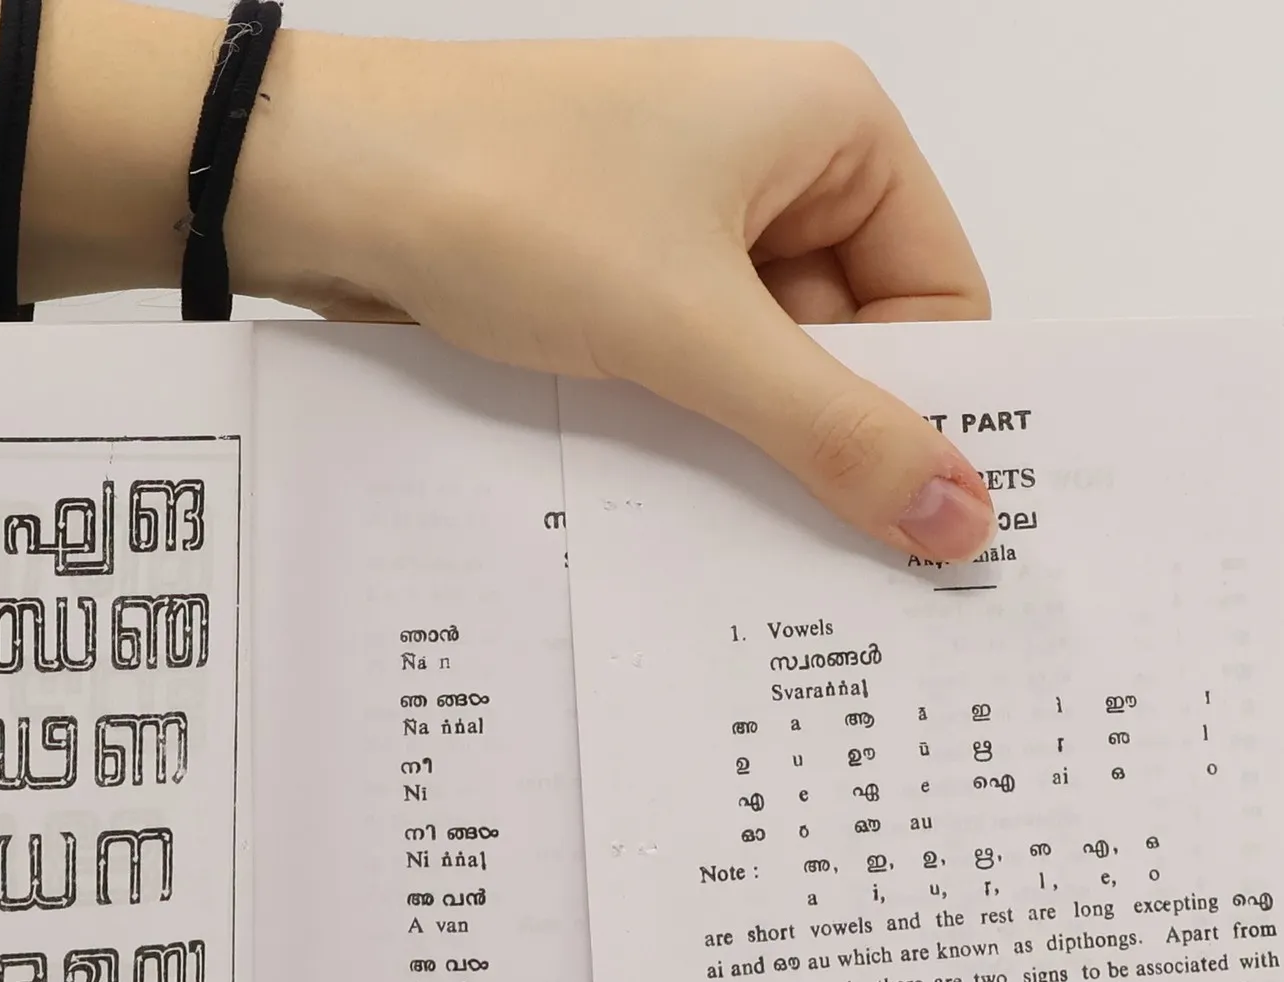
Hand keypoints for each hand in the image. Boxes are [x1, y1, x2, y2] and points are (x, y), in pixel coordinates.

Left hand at [234, 34, 993, 561]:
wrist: (325, 182)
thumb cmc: (506, 198)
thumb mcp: (692, 333)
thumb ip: (832, 431)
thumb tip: (958, 514)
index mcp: (833, 126)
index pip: (942, 292)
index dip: (934, 408)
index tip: (922, 523)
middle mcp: (774, 162)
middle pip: (860, 336)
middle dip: (836, 436)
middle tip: (837, 554)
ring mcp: (691, 218)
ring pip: (770, 362)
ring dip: (753, 439)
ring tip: (729, 512)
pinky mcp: (624, 271)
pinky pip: (696, 365)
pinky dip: (692, 425)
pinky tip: (671, 480)